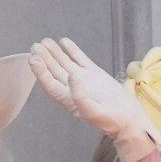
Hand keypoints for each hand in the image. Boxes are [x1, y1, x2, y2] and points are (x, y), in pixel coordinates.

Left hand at [30, 37, 156, 160]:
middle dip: (44, 58)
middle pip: (53, 71)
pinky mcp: (94, 74)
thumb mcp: (92, 111)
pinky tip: (64, 42)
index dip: (40, 71)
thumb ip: (79, 95)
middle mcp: (72, 88)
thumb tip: (71, 76)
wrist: (127, 118)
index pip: (49, 83)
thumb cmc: (109, 120)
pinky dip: (72, 50)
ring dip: (55, 52)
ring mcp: (83, 79)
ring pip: (65, 63)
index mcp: (67, 99)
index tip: (33, 59)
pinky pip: (80, 59)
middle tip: (35, 46)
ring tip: (45, 41)